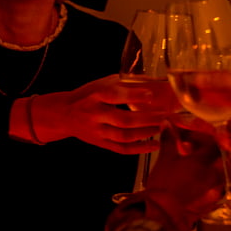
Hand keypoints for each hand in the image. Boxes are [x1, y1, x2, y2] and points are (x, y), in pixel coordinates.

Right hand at [24, 74, 172, 152]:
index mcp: (94, 95)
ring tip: (163, 127)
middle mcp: (94, 115)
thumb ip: (125, 83)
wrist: (64, 114)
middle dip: (147, 119)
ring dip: (146, 133)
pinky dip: (140, 149)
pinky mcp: (100, 144)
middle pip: (122, 120)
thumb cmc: (88, 95)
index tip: (150, 94)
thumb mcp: (102, 83)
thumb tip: (156, 81)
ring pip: (124, 137)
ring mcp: (97, 132)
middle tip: (166, 115)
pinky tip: (154, 145)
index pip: (113, 95)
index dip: (132, 95)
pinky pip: (122, 149)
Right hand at [146, 121, 225, 218]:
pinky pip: (224, 188)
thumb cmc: (163, 186)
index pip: (215, 141)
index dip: (208, 135)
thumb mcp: (165, 159)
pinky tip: (207, 181)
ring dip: (225, 166)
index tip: (198, 135)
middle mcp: (216, 175)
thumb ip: (169, 140)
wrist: (162, 216)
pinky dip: (219, 182)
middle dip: (226, 150)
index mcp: (205, 161)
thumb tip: (168, 124)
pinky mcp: (215, 204)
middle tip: (214, 147)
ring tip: (211, 165)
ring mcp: (218, 190)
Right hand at [167, 73, 230, 166]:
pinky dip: (228, 144)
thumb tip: (195, 77)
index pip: (230, 82)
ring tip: (199, 128)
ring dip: (218, 127)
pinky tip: (218, 142)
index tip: (190, 84)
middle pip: (229, 105)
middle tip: (189, 108)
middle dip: (211, 106)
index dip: (211, 82)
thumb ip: (222, 84)